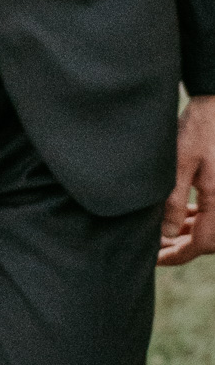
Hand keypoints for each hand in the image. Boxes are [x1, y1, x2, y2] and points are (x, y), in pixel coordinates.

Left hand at [158, 95, 214, 265]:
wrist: (214, 105)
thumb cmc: (197, 131)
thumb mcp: (178, 166)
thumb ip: (172, 202)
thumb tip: (166, 235)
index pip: (201, 243)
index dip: (177, 255)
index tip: (155, 259)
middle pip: (208, 239)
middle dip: (182, 248)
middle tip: (154, 251)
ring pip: (209, 226)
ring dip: (187, 233)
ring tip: (160, 237)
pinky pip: (212, 211)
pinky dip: (195, 218)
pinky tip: (178, 218)